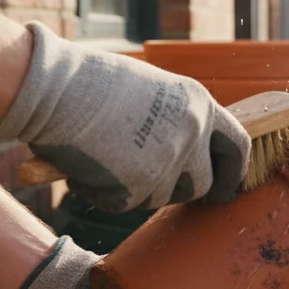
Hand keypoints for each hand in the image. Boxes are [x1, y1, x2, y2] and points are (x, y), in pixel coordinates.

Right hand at [0, 23, 250, 211]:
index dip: (232, 171)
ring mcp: (167, 162)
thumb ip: (175, 119)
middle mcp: (191, 133)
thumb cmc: (89, 83)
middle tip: (158, 186)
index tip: (225, 186)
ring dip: (138, 188)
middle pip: (202, 183)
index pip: (237, 145)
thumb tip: (187, 156)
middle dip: (182, 190)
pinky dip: (105, 194)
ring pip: (162, 197)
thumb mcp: (150, 90)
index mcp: (197, 103)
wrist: (51, 88)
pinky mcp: (138, 187)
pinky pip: (126, 205)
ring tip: (106, 159)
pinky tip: (86, 168)